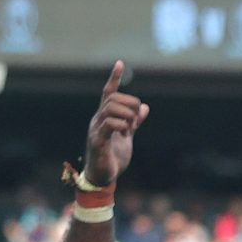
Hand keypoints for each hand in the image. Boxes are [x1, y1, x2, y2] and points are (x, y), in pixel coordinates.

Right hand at [82, 62, 147, 189]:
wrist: (103, 178)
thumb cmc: (112, 158)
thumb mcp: (127, 137)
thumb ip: (134, 123)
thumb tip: (145, 107)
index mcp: (105, 117)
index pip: (108, 93)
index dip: (114, 78)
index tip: (120, 63)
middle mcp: (98, 120)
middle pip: (112, 98)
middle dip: (130, 102)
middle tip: (138, 118)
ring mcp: (96, 129)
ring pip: (110, 108)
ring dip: (126, 113)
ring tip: (131, 126)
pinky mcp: (97, 141)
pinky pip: (109, 125)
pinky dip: (121, 125)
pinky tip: (125, 133)